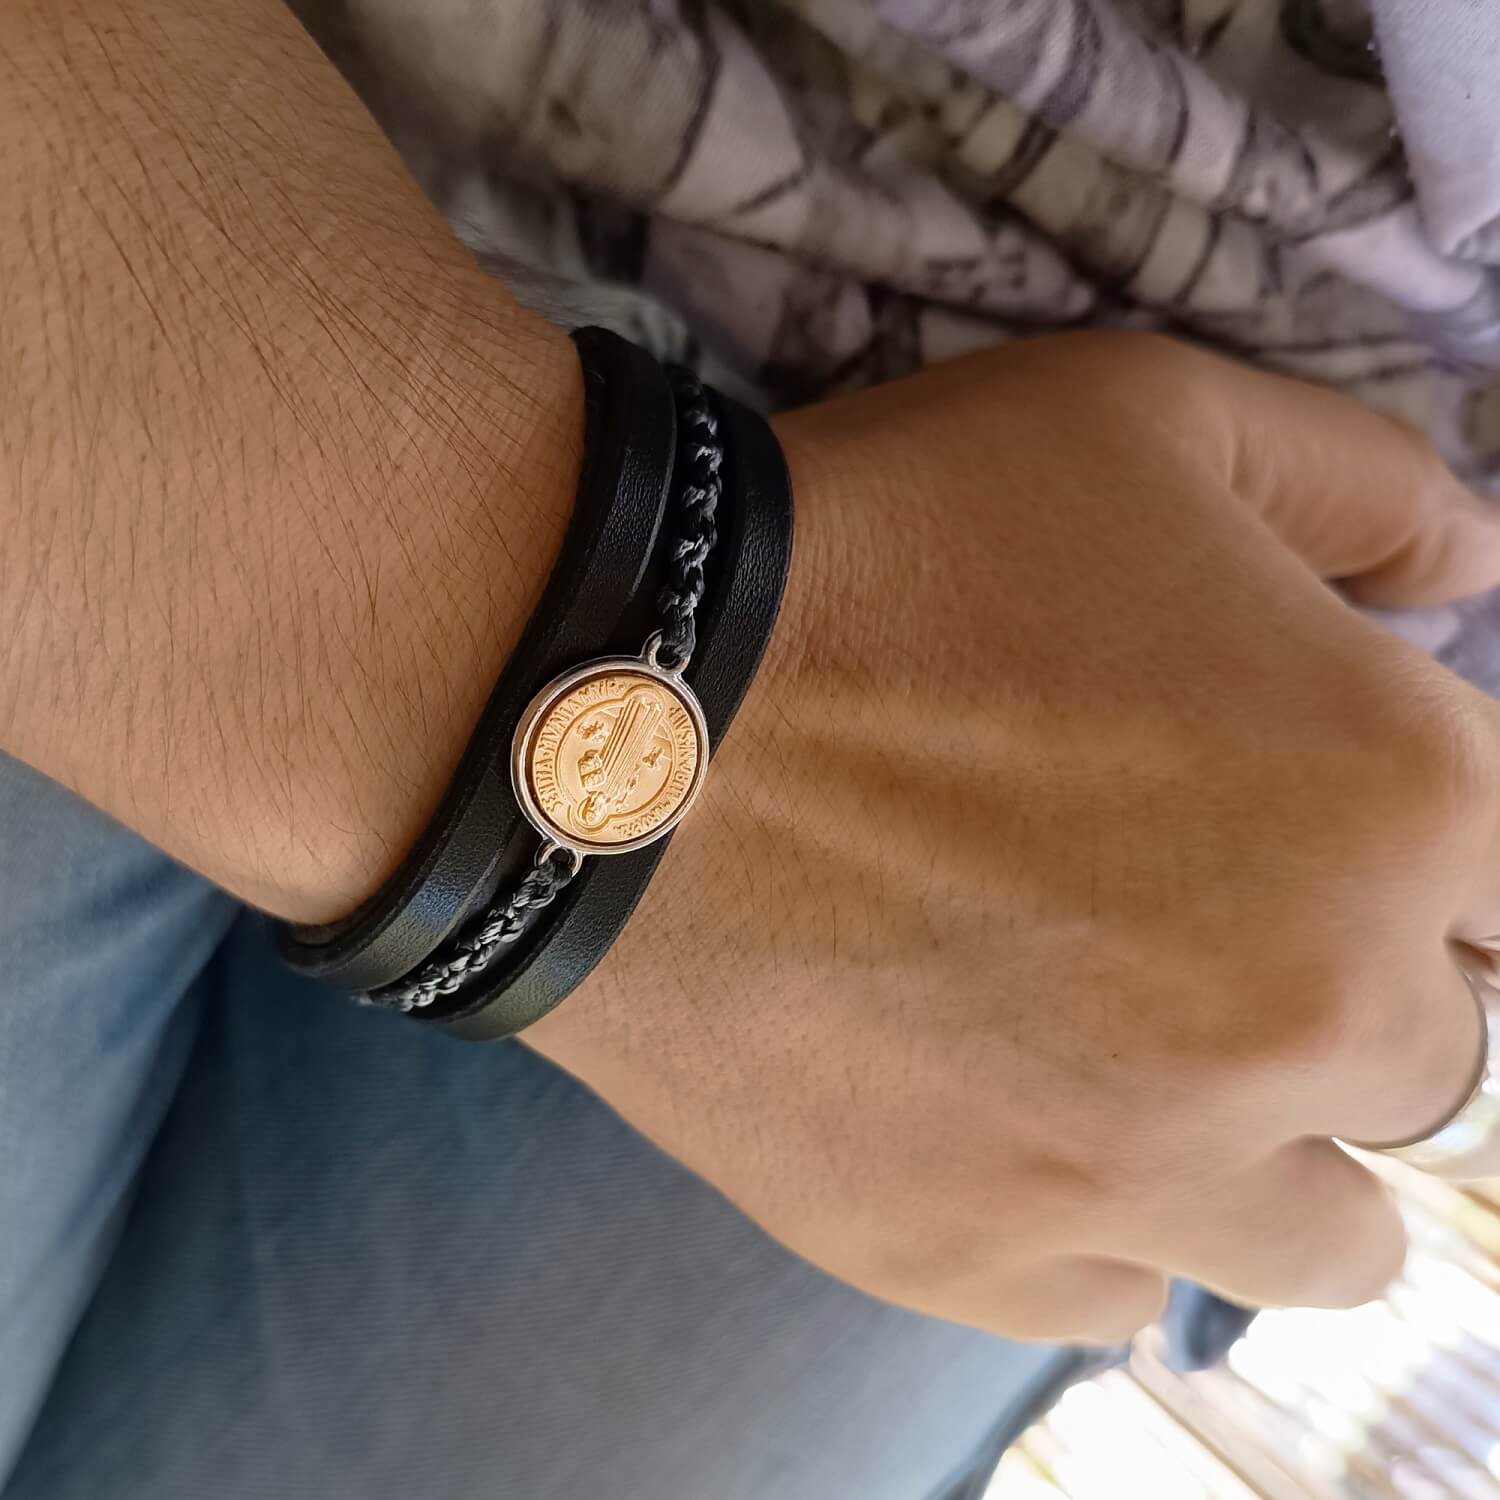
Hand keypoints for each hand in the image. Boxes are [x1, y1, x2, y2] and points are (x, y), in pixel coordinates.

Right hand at [530, 332, 1499, 1342]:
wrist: (612, 709)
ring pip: (1330, 1232)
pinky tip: (1009, 1120)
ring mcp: (1148, 1171)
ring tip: (1145, 1055)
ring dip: (1271, 1142)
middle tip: (1192, 911)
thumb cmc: (887, 546)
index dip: (1419, 839)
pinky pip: (1121, 1289)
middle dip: (1344, 980)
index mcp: (1392, 804)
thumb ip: (1365, 488)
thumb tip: (1476, 571)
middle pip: (1437, 1058)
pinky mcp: (980, 1258)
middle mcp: (1312, 1017)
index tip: (1316, 823)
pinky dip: (1097, 1216)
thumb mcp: (1144, 418)